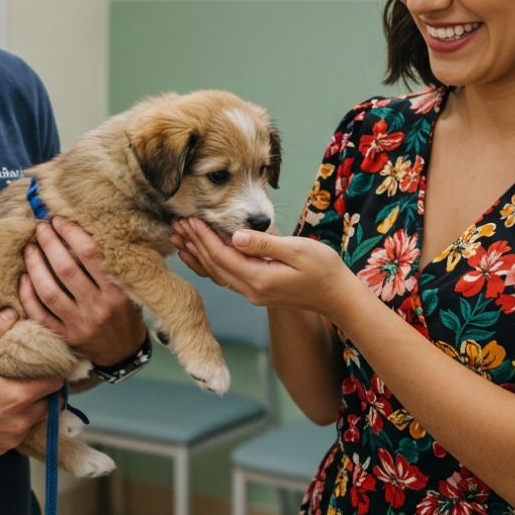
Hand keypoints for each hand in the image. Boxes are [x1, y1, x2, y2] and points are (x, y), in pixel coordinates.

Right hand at [0, 308, 61, 456]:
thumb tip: (11, 312)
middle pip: (50, 404)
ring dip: (32, 407)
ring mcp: (9, 439)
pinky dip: (16, 422)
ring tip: (17, 390)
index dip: (54, 370)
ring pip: (35, 420)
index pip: (55, 383)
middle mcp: (18, 421)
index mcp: (16, 397)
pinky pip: (18, 433)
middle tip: (33, 375)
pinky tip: (0, 409)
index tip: (48, 361)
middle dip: (46, 390)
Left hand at [18, 216, 146, 366]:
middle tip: (41, 227)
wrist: (124, 353)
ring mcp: (78, 325)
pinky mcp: (64, 337)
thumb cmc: (126, 314)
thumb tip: (84, 232)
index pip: (91, 255)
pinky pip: (40, 314)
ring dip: (35, 266)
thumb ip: (113, 266)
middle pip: (66, 270)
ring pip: (49, 291)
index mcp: (117, 292)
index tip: (60, 220)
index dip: (72, 234)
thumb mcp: (130, 289)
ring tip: (29, 248)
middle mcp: (97, 308)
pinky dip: (28, 295)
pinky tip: (24, 277)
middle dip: (50, 243)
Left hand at [170, 217, 358, 313]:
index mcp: (259, 279)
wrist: (337, 296)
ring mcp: (253, 293)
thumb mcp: (297, 250)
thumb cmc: (323, 269)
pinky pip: (226, 277)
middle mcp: (251, 290)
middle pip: (214, 265)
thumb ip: (265, 244)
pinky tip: (200, 255)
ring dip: (197, 254)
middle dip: (194, 244)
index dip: (203, 237)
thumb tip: (237, 235)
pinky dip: (209, 264)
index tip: (189, 218)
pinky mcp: (257, 291)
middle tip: (177, 223)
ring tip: (179, 238)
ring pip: (217, 273)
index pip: (222, 256)